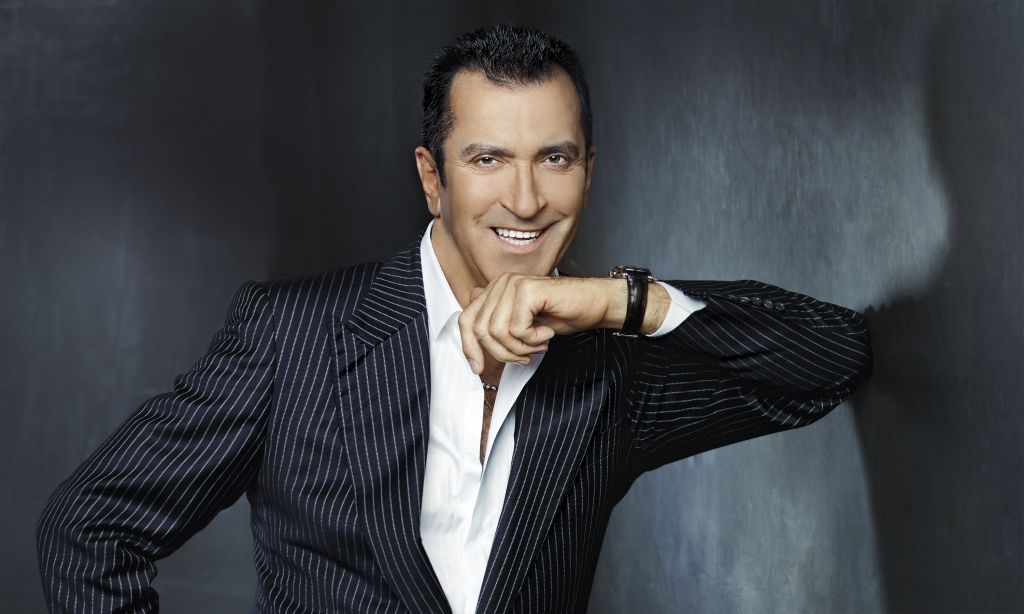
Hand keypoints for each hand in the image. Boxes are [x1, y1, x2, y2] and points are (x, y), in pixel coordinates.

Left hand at [458, 273, 622, 373]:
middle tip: (525, 355)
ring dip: (520, 347)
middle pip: (480, 330)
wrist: (594, 304)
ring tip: (538, 343)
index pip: (466, 320)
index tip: (478, 368)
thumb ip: (498, 323)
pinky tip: (547, 332)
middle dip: (502, 352)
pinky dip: (533, 339)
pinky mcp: (527, 290)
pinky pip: (517, 329)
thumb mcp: (524, 326)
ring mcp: (513, 284)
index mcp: (496, 291)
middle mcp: (501, 284)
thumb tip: (470, 333)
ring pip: (498, 332)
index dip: (469, 347)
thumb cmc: (562, 314)